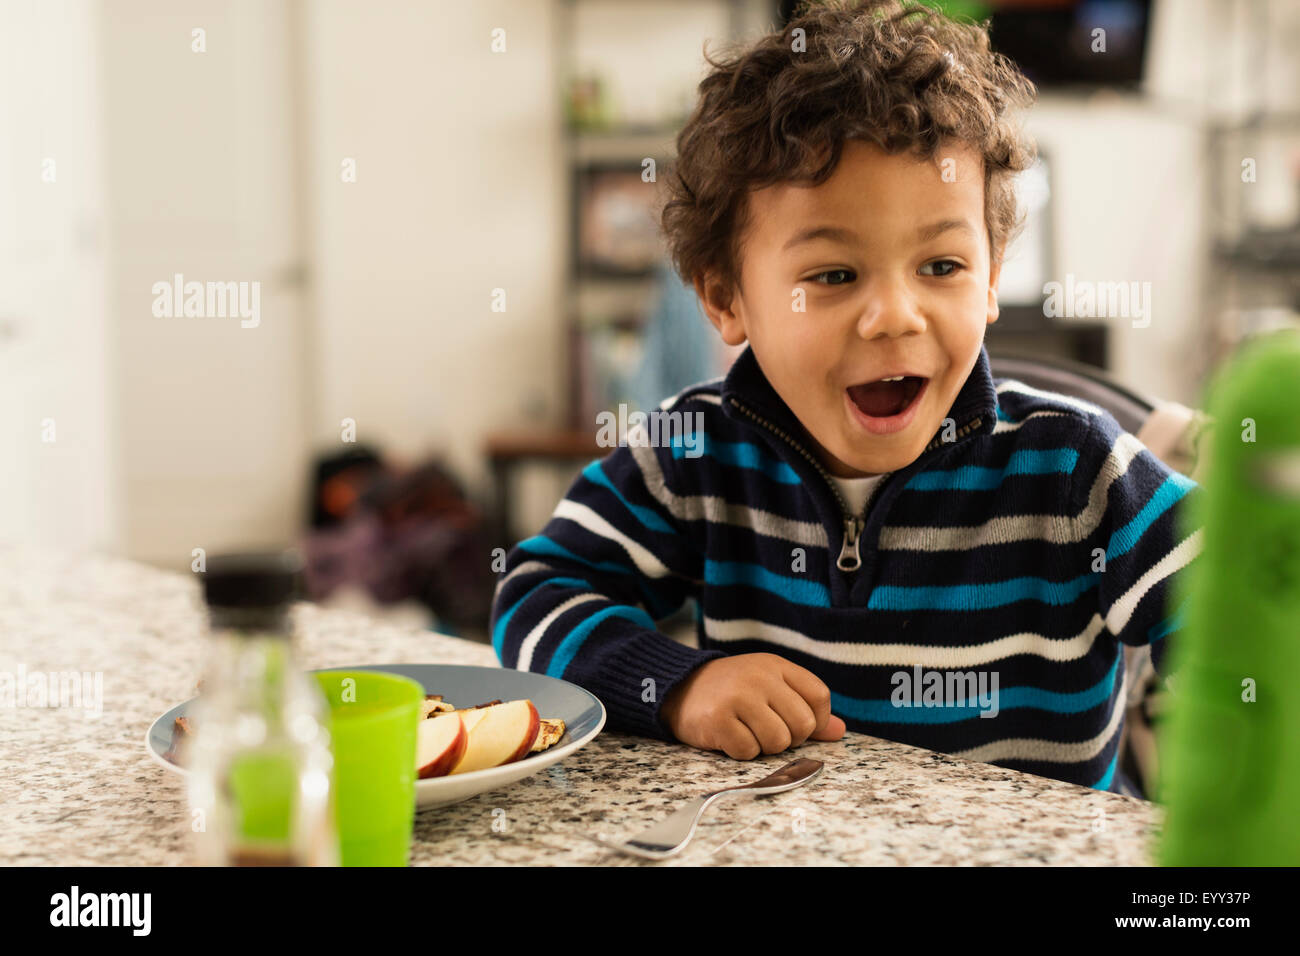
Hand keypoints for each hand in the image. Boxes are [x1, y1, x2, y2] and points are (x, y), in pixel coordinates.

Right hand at [659, 652, 846, 758]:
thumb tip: (840, 731)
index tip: (796, 724)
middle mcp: (759, 677)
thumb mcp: (769, 689)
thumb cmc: (732, 691)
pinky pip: (748, 751)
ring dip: (765, 747)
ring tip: (748, 733)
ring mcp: (738, 697)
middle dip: (790, 738)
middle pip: (802, 724)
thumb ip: (805, 708)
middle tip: (768, 730)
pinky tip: (730, 737)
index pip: (819, 696)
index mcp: (776, 666)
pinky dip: (742, 752)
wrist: (679, 688)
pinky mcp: (718, 719)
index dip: (816, 719)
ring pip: (778, 741)